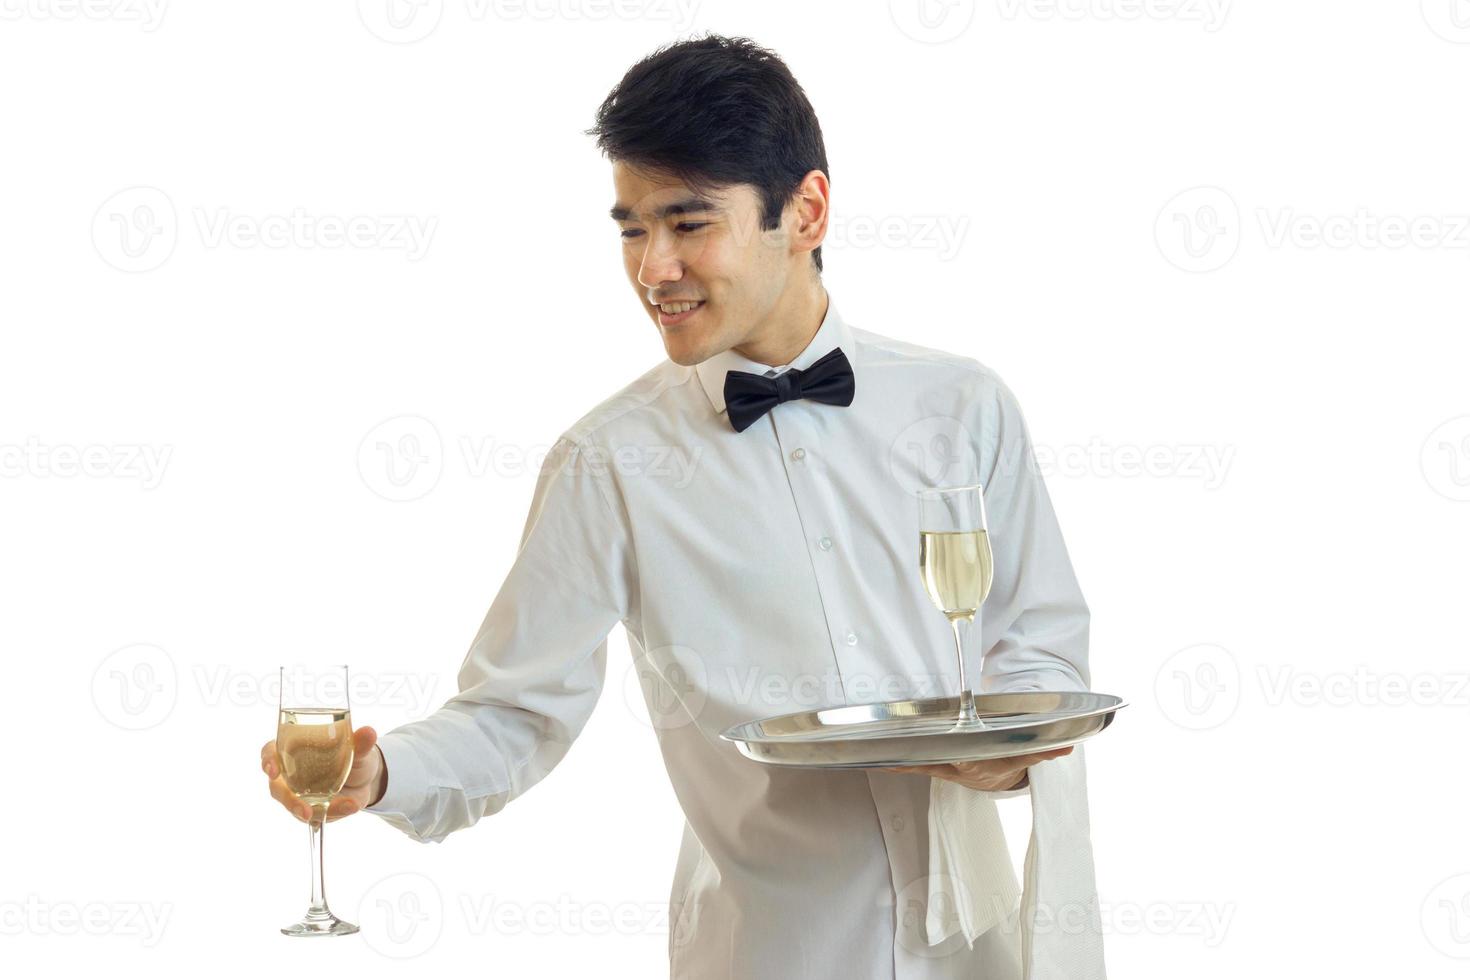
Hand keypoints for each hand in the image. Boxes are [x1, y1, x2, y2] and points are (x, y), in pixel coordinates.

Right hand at [261, 726, 384, 823]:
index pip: (270, 752)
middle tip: (306, 811)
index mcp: (293, 749)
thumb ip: (360, 743)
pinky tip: (352, 805)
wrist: (368, 776)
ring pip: (297, 807)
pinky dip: (336, 812)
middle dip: (289, 801)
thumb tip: (368, 733)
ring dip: (319, 811)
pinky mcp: (312, 809)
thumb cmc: (354, 754)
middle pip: (277, 788)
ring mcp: (300, 794)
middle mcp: (291, 774)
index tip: (273, 770)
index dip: (268, 760)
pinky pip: (317, 816)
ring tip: (345, 806)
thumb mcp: (358, 748)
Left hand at [881, 745, 1072, 790]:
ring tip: (872, 756)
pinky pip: (911, 762)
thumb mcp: (1026, 757)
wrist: (998, 777)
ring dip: (896, 760)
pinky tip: (873, 758)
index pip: (962, 760)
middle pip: (932, 762)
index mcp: (978, 764)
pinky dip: (894, 761)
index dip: (952, 759)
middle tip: (886, 755)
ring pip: (917, 763)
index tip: (940, 757)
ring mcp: (942, 767)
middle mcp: (956, 768)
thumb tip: (1066, 745)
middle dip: (911, 759)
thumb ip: (1044, 750)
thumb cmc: (1008, 760)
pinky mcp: (933, 764)